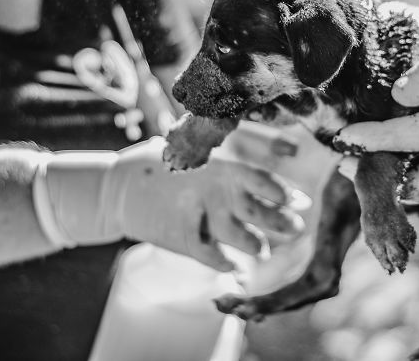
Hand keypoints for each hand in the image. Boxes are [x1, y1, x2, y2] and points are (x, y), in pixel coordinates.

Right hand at [39, 138, 304, 271]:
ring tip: (263, 249)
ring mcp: (195, 216)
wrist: (116, 188)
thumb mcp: (191, 149)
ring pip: (238, 237)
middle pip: (255, 210)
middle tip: (297, 228)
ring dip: (256, 245)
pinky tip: (236, 270)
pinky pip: (211, 256)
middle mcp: (210, 190)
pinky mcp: (179, 238)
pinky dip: (226, 265)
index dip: (281, 191)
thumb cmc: (160, 163)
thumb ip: (226, 155)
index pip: (257, 178)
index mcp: (215, 166)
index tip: (302, 201)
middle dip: (280, 221)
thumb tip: (278, 148)